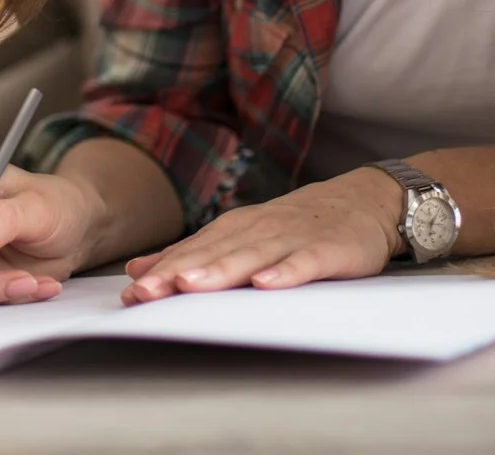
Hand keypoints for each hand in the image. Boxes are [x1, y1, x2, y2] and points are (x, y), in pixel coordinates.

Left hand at [120, 168, 402, 305]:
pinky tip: (266, 284)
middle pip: (214, 254)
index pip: (193, 252)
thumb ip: (193, 253)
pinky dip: (285, 272)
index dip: (162, 272)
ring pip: (252, 256)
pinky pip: (304, 262)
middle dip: (179, 273)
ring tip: (191, 285)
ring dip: (221, 270)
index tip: (131, 294)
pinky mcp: (328, 250)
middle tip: (148, 292)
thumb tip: (138, 269)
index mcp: (236, 229)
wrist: (363, 201)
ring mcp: (293, 238)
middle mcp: (259, 230)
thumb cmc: (297, 226)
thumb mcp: (242, 234)